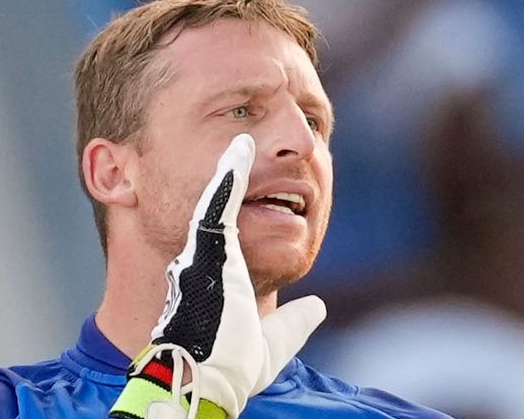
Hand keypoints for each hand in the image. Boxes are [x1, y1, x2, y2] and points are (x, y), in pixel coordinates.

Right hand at [110, 134, 326, 418]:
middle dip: (235, 179)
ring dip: (233, 170)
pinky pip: (218, 205)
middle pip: (223, 209)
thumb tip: (319, 305)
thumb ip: (295, 321)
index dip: (246, 204)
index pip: (232, 230)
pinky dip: (228, 176)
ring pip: (218, 200)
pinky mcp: (207, 253)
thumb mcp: (272, 341)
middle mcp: (205, 261)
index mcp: (219, 279)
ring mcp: (204, 255)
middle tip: (250, 150)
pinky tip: (241, 148)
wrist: (204, 382)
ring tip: (244, 141)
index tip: (264, 186)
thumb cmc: (230, 368)